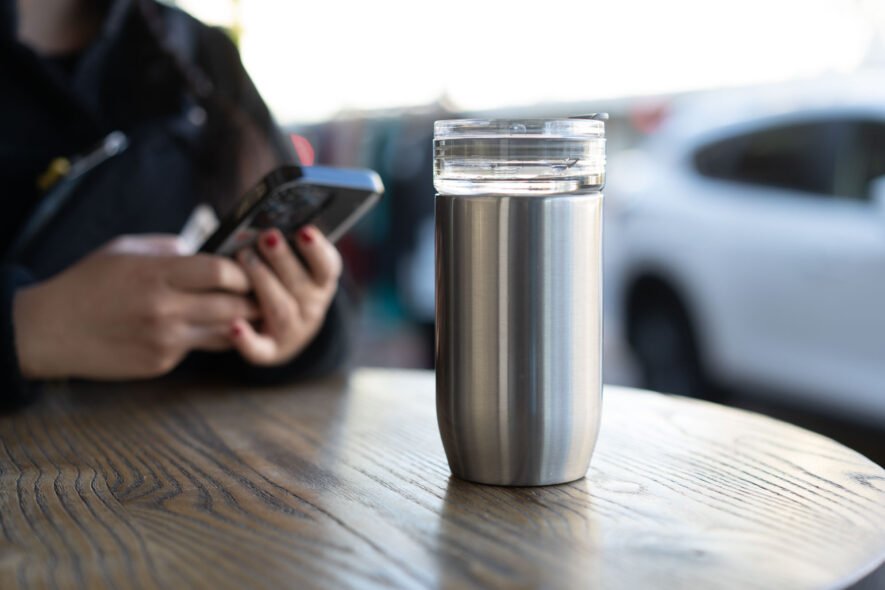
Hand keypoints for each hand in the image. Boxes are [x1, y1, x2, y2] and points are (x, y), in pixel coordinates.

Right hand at [13, 235, 258, 379]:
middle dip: (256, 299)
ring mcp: (165, 340)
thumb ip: (170, 249)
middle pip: (233, 306)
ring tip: (251, 312)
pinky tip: (211, 327)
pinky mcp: (162, 362)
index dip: (243, 270)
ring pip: (226, 333)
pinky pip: (200, 347)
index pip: (220, 272)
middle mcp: (165, 309)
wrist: (50, 330)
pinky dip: (210, 336)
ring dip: (243, 322)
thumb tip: (208, 249)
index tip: (250, 267)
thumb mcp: (125, 250)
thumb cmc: (88, 283)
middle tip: (267, 293)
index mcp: (156, 275)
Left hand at [229, 226, 341, 365]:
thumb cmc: (279, 281)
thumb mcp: (291, 262)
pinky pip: (260, 349)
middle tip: (266, 236)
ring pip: (281, 309)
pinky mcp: (269, 351)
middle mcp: (312, 308)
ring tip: (244, 258)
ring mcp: (292, 331)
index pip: (327, 266)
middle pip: (301, 285)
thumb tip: (266, 223)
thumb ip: (285, 244)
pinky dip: (247, 339)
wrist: (281, 329)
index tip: (304, 230)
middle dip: (282, 259)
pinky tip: (234, 325)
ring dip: (263, 283)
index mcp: (322, 282)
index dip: (317, 250)